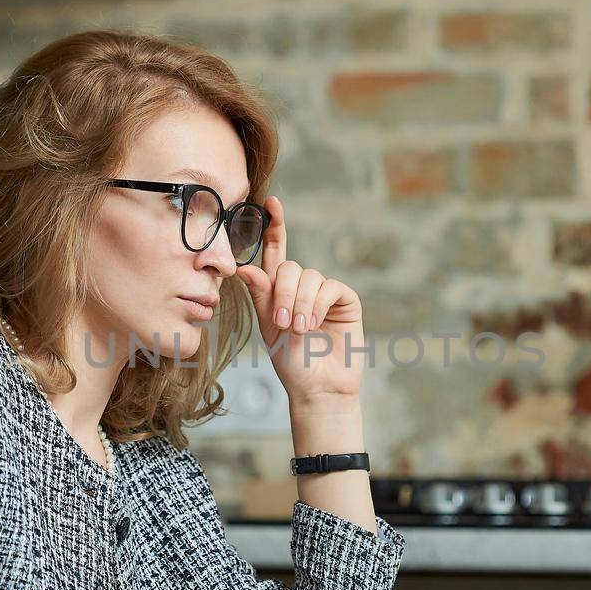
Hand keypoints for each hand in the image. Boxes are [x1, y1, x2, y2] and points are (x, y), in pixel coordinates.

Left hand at [235, 196, 365, 402]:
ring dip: (299, 304)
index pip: (276, 252)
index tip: (271, 202)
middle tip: (282, 323)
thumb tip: (245, 268)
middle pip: (289, 268)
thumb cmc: (291, 362)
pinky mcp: (345, 300)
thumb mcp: (268, 326)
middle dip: (283, 294)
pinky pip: (328, 288)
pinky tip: (313, 324)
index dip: (274, 226)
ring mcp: (325, 292)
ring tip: (299, 329)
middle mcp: (302, 287)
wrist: (317, 387)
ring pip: (308, 277)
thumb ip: (261, 295)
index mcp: (279, 290)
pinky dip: (317, 305)